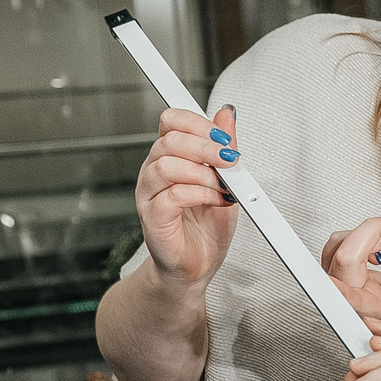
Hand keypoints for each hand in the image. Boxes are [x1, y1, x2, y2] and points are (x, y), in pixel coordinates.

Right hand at [133, 105, 239, 286]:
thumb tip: (227, 115)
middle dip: (206, 146)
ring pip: (166, 165)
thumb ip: (224, 148)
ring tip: (223, 187)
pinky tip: (216, 201)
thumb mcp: (226, 181)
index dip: (197, 123)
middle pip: (170, 140)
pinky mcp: (152, 216)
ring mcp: (149, 194)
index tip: (224, 137)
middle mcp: (154, 172)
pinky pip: (172, 195)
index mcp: (169, 157)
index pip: (171, 121)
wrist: (198, 265)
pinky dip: (201, 194)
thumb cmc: (207, 227)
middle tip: (230, 160)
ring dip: (203, 173)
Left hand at [318, 215, 380, 338]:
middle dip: (373, 234)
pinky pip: (341, 243)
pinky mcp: (342, 271)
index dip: (341, 287)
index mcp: (371, 308)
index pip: (350, 296)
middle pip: (343, 255)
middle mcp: (351, 294)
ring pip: (339, 244)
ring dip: (370, 234)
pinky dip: (364, 236)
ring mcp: (343, 281)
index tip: (335, 283)